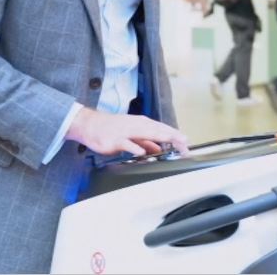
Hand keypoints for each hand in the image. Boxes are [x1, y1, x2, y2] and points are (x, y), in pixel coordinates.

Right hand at [66, 108, 188, 156]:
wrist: (90, 125)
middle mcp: (136, 125)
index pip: (162, 129)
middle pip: (157, 130)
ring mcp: (126, 131)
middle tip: (185, 144)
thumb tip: (158, 148)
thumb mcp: (131, 134)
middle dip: (173, 137)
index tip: (186, 143)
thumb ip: (145, 141)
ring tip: (172, 141)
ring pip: (145, 133)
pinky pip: (126, 144)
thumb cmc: (111, 129)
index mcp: (141, 124)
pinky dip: (135, 147)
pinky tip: (143, 151)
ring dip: (160, 137)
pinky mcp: (115, 139)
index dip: (175, 135)